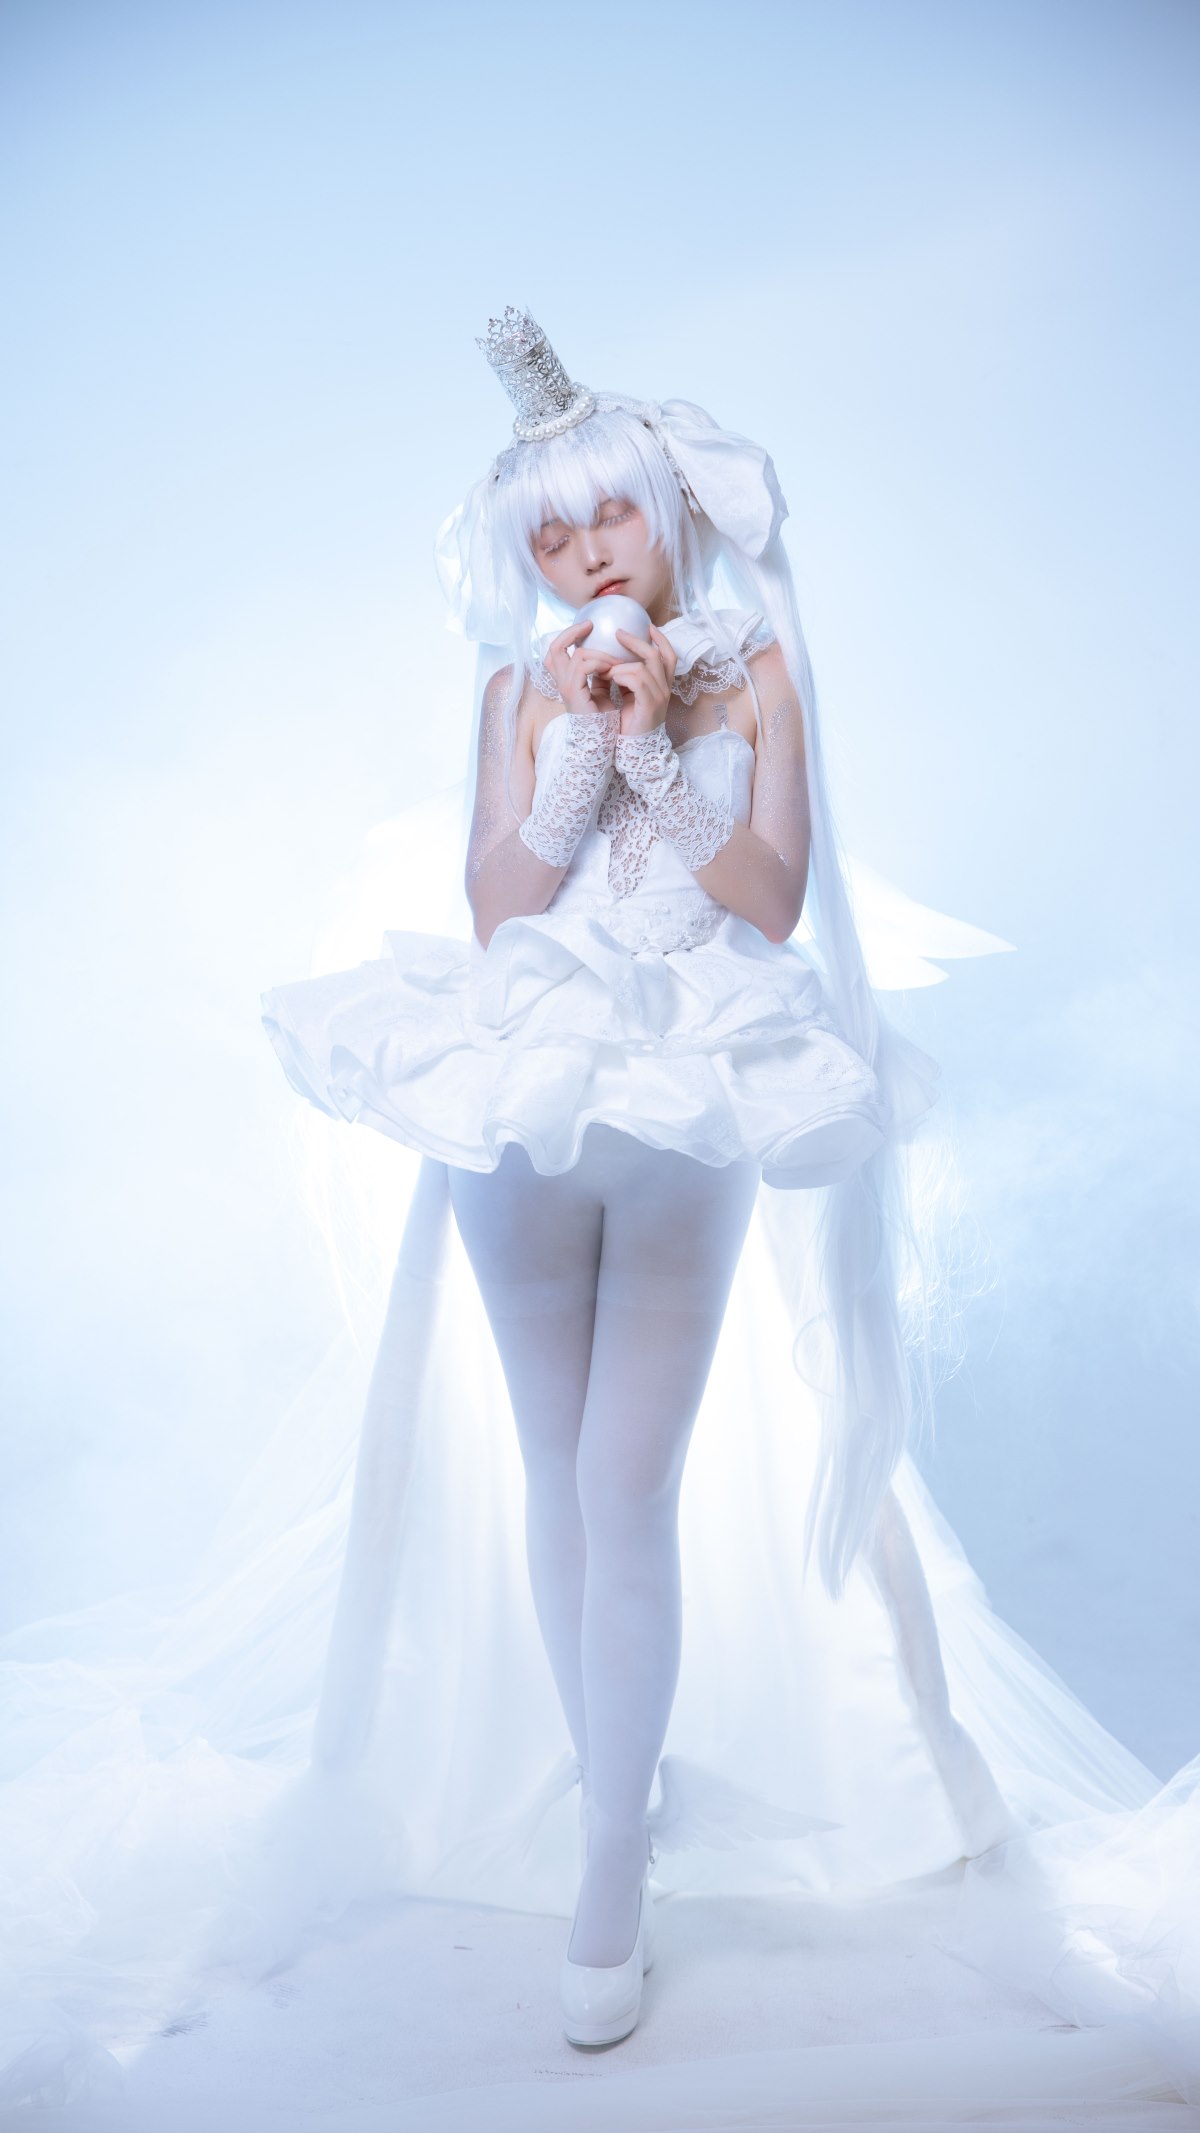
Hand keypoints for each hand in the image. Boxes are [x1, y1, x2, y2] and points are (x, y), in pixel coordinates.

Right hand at [542, 619, 616, 715]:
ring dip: (600, 654)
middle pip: (555, 648)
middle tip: (590, 625)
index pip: (556, 652)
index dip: (568, 636)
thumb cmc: (602, 719)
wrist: (601, 740)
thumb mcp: (601, 691)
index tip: (588, 627)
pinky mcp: (574, 692)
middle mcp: (562, 681)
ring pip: (577, 655)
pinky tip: (612, 670)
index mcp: (567, 680)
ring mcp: (566, 686)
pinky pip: (584, 666)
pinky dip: (600, 664)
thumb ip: (600, 675)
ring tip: (615, 661)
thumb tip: (608, 657)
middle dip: (572, 633)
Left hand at [608, 624, 677, 738]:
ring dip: (622, 664)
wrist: (635, 749)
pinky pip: (637, 680)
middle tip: (619, 634)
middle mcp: (665, 688)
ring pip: (644, 666)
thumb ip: (627, 678)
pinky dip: (622, 676)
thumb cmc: (630, 723)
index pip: (669, 655)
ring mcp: (659, 696)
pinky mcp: (649, 704)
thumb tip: (614, 660)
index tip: (648, 627)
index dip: (660, 639)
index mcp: (662, 685)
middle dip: (637, 642)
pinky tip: (612, 679)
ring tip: (607, 669)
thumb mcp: (629, 695)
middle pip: (657, 655)